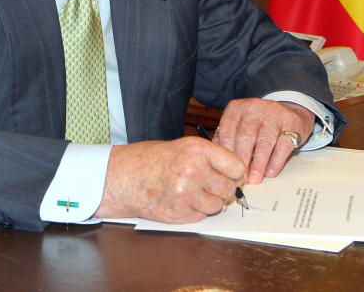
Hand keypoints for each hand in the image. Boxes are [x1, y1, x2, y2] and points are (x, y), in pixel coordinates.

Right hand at [94, 138, 244, 222]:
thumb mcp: (184, 147)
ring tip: (191, 191)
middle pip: (229, 188)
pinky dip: (195, 211)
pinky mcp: (180, 213)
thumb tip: (239, 173)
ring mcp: (186, 194)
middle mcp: (194, 171)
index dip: (236, 173)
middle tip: (207, 184)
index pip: (236, 167)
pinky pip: (202, 216)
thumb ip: (212, 158)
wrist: (125, 177)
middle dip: (222, 189)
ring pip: (217, 205)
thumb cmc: (153, 160)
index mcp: (198, 150)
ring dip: (209, 202)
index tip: (232, 176)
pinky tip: (181, 200)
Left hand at [214, 99, 314, 184]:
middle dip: (242, 160)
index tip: (227, 169)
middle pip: (245, 136)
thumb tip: (219, 157)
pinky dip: (276, 161)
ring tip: (255, 179)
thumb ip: (227, 137)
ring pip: (264, 141)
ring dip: (259, 163)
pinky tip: (271, 172)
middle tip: (241, 179)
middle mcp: (254, 108)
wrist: (289, 111)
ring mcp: (274, 114)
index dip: (227, 152)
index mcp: (236, 108)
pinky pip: (283, 144)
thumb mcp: (239, 123)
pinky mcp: (291, 122)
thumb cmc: (259, 122)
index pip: (227, 130)